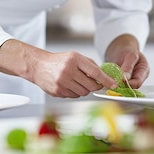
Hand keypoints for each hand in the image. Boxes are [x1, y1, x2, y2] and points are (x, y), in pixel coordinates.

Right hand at [0, 39, 115, 98]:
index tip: (114, 84)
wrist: (38, 66)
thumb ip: (90, 65)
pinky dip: (75, 92)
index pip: (95, 72)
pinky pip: (74, 96)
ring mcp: (62, 82)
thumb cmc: (58, 61)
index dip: (106, 80)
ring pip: (83, 92)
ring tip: (77, 82)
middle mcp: (68, 70)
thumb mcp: (75, 56)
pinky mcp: (58, 91)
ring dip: (84, 89)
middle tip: (92, 82)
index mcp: (75, 59)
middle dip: (94, 86)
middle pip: (91, 85)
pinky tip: (68, 85)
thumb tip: (104, 77)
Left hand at [105, 34, 149, 87]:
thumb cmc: (128, 50)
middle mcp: (137, 77)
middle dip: (121, 86)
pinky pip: (117, 84)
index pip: (138, 82)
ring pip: (123, 87)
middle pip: (130, 87)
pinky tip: (107, 81)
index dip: (129, 84)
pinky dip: (112, 83)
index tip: (120, 81)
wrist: (121, 49)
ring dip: (116, 85)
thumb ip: (128, 67)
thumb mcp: (130, 55)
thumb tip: (125, 78)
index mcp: (143, 71)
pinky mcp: (121, 81)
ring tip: (109, 82)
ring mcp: (129, 80)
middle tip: (112, 83)